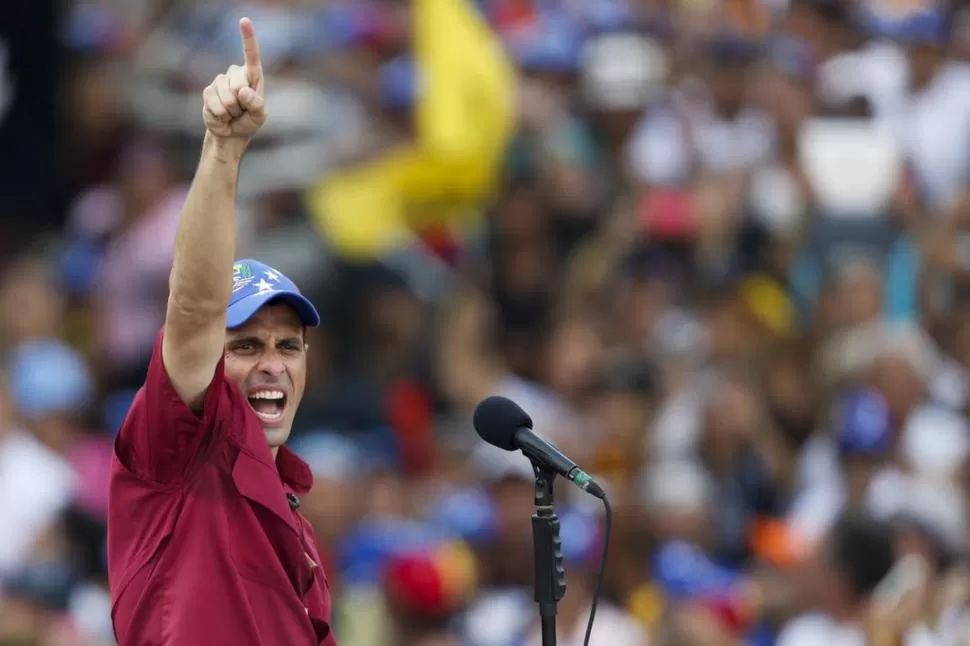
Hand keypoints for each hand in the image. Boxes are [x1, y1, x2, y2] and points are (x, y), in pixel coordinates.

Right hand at [202, 17, 265, 139]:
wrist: (231, 132)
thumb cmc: (249, 121)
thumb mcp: (260, 116)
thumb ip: (257, 105)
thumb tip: (243, 91)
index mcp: (252, 76)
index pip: (251, 55)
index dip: (248, 38)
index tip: (244, 20)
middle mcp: (235, 74)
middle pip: (238, 84)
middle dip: (241, 102)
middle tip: (242, 110)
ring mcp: (220, 81)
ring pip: (227, 96)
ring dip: (231, 110)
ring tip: (232, 113)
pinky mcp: (208, 91)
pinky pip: (214, 103)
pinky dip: (220, 114)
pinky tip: (222, 115)